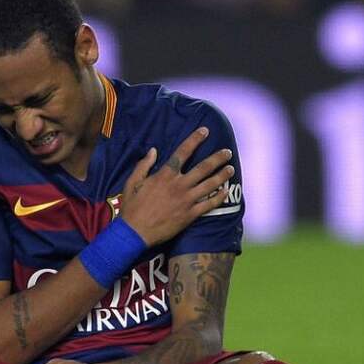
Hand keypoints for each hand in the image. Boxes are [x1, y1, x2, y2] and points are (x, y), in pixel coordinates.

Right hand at [120, 127, 234, 246]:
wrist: (135, 232)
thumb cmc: (132, 207)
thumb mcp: (132, 182)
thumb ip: (144, 165)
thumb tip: (154, 150)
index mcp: (165, 175)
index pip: (183, 152)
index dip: (195, 139)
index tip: (205, 131)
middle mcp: (179, 185)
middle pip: (203, 167)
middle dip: (218, 158)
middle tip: (228, 152)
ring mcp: (186, 200)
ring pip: (210, 184)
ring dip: (222, 175)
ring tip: (231, 169)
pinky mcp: (190, 215)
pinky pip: (209, 204)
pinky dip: (219, 197)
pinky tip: (225, 191)